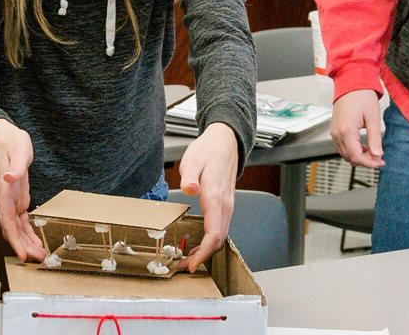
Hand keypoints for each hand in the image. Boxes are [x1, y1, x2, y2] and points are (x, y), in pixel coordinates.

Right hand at [0, 119, 44, 261]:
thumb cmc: (9, 140)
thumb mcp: (17, 148)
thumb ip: (15, 165)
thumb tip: (10, 178)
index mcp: (4, 191)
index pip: (8, 221)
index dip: (15, 239)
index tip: (23, 254)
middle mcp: (5, 199)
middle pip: (13, 229)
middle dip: (24, 245)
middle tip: (38, 258)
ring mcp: (10, 199)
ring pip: (17, 227)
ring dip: (27, 241)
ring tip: (39, 254)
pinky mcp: (16, 197)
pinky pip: (21, 219)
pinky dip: (27, 231)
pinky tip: (35, 240)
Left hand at [178, 122, 237, 272]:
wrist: (226, 142)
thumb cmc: (208, 151)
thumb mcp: (193, 159)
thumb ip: (190, 176)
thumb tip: (190, 190)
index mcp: (216, 197)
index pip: (214, 234)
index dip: (203, 253)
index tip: (191, 265)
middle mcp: (225, 205)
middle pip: (218, 240)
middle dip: (202, 257)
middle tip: (181, 266)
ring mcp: (227, 206)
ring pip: (220, 236)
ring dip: (205, 251)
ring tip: (186, 259)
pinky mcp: (225, 206)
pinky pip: (220, 229)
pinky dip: (209, 241)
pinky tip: (196, 244)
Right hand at [331, 89, 384, 167]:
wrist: (351, 83)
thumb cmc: (362, 96)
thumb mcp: (373, 118)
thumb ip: (375, 138)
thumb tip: (378, 154)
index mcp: (346, 131)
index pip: (356, 157)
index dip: (369, 163)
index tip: (380, 163)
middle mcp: (337, 133)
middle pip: (349, 158)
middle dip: (365, 161)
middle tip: (379, 158)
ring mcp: (334, 132)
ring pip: (345, 153)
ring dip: (359, 156)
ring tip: (373, 151)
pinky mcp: (334, 129)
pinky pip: (342, 146)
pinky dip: (353, 150)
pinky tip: (363, 146)